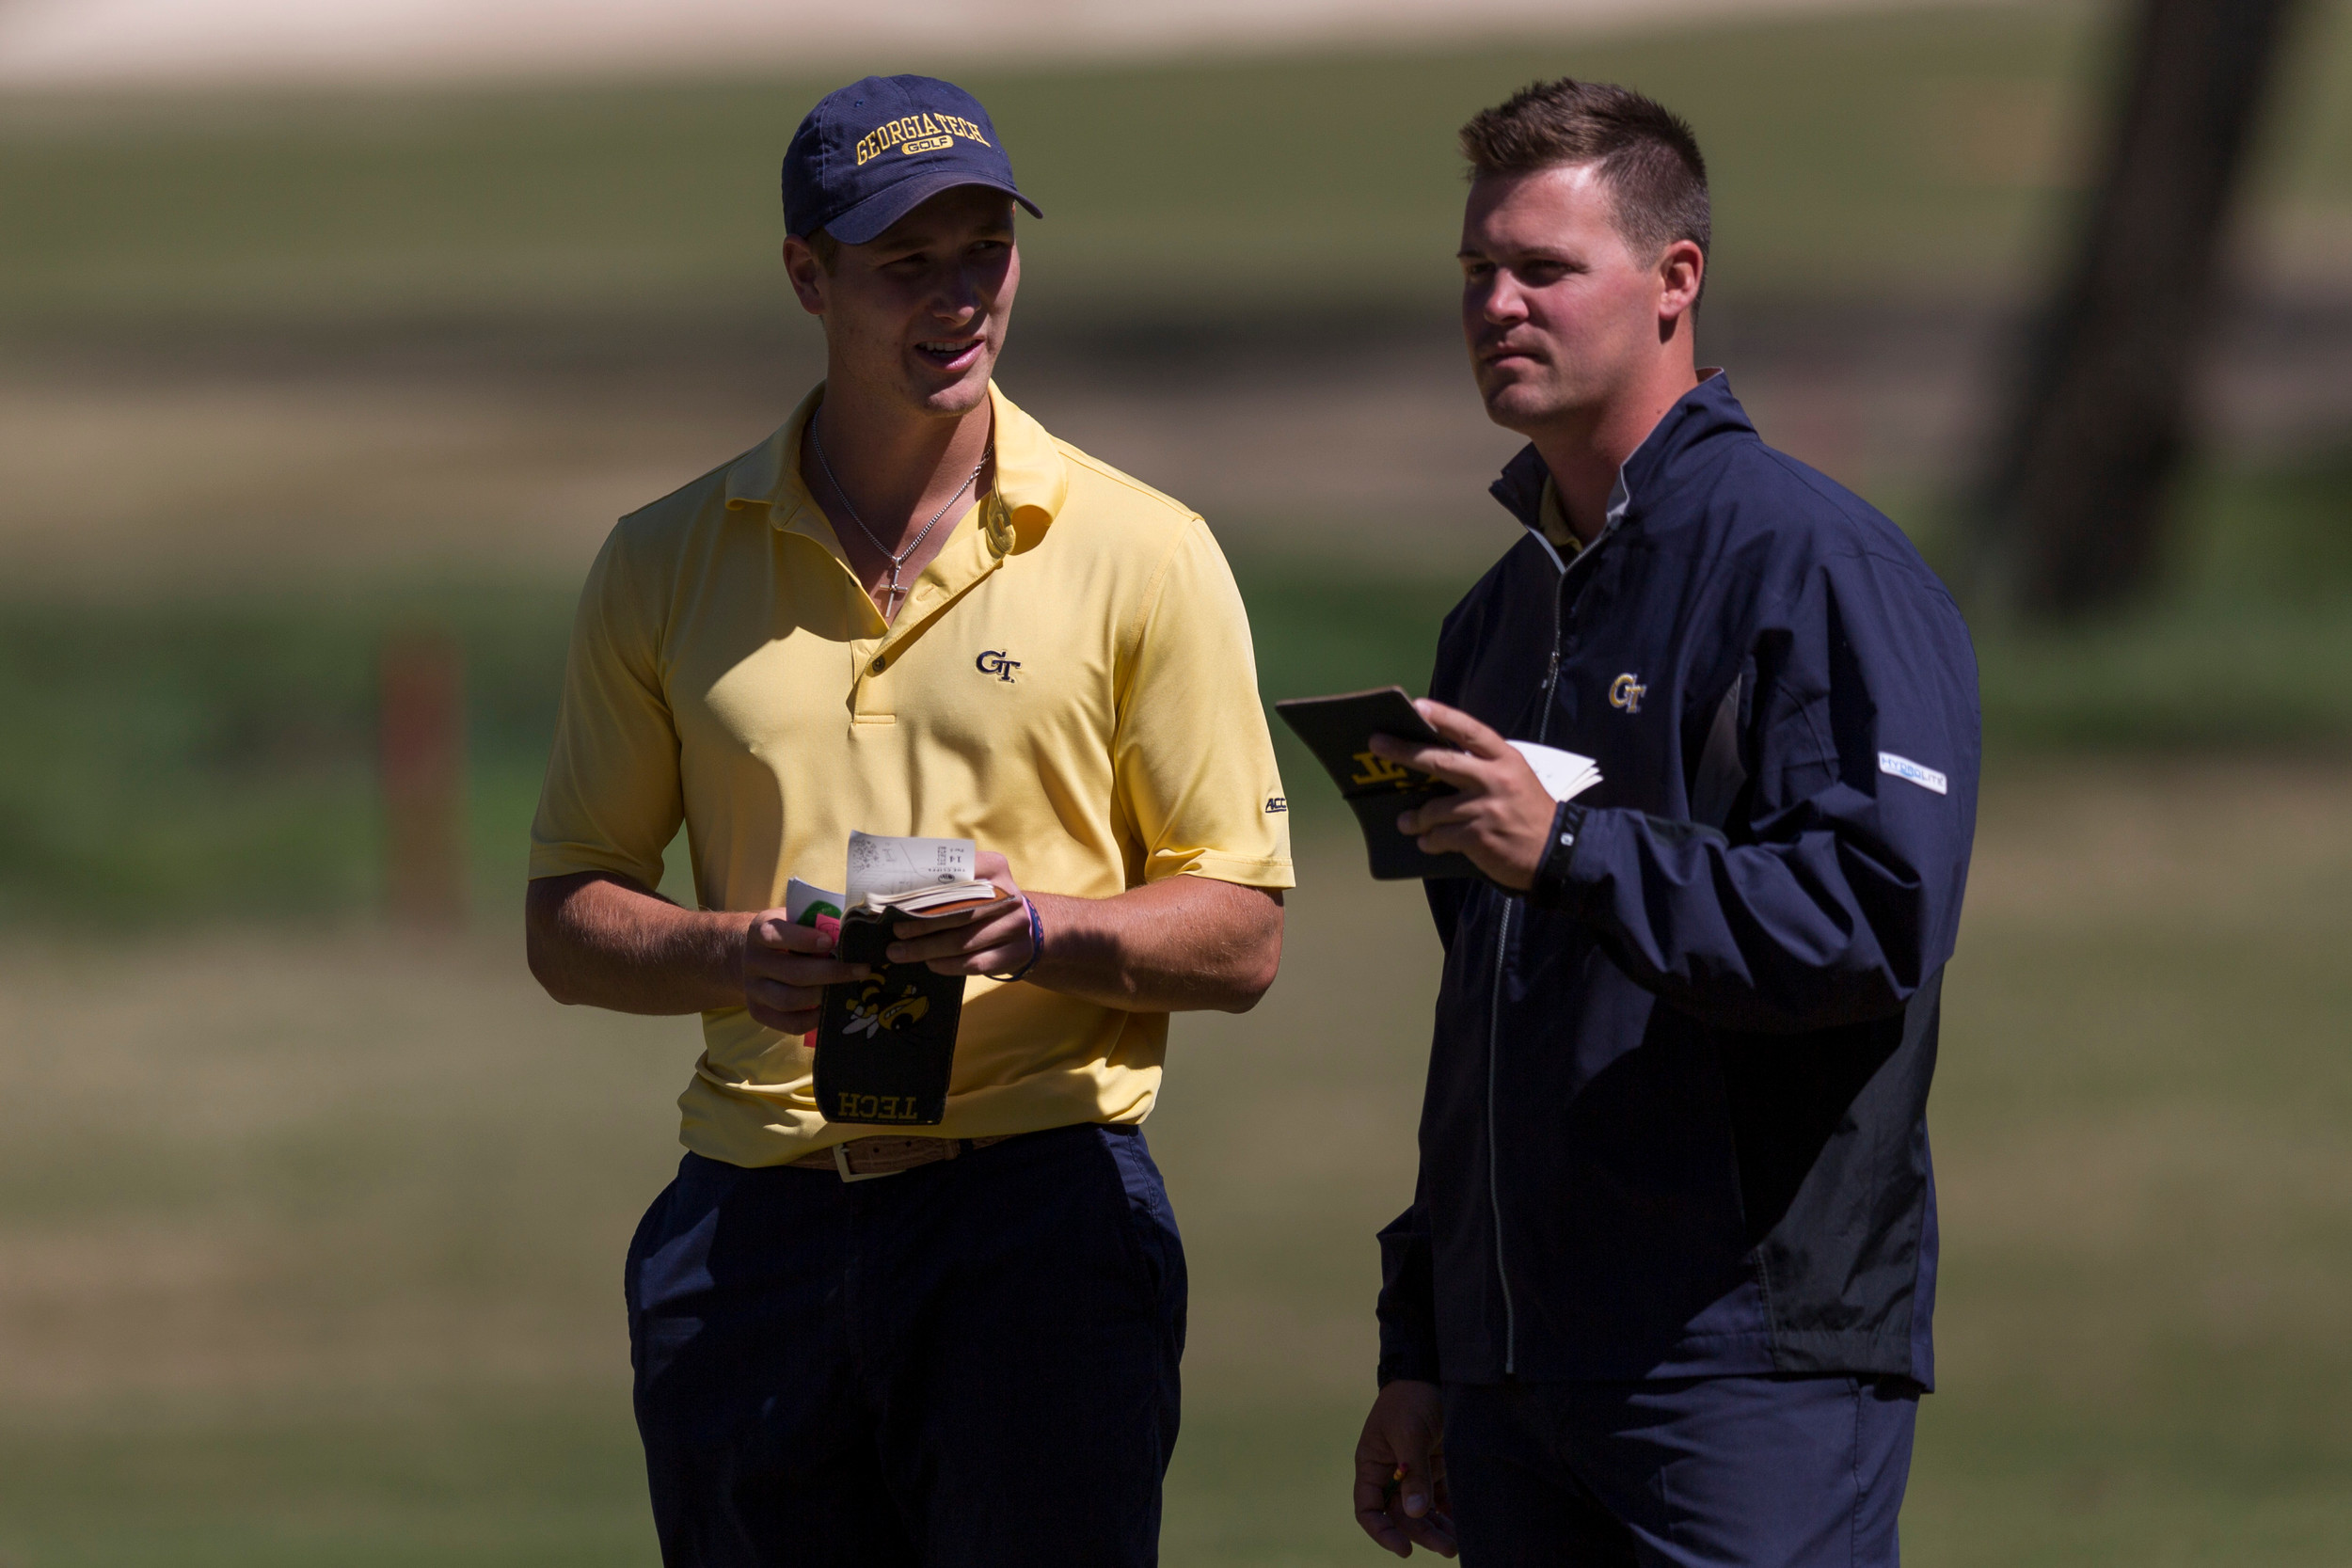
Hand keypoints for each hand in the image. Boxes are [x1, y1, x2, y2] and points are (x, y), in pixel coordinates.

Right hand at [741, 910, 870, 1035]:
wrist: (758, 957)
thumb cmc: (789, 934)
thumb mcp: (797, 921)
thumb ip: (818, 925)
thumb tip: (854, 936)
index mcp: (759, 931)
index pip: (775, 935)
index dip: (804, 939)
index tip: (831, 942)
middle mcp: (752, 961)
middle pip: (792, 973)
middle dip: (831, 973)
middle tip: (861, 971)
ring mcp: (753, 989)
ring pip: (789, 1000)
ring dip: (823, 997)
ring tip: (847, 990)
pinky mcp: (759, 1013)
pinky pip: (789, 1023)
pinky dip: (815, 1019)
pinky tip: (832, 1009)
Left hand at [883, 851, 1035, 976]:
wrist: (1019, 925)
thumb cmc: (981, 901)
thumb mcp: (968, 883)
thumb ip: (942, 883)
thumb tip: (897, 892)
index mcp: (994, 867)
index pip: (955, 876)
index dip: (925, 889)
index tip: (897, 900)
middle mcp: (1010, 895)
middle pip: (958, 912)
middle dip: (921, 925)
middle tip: (896, 933)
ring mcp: (1017, 925)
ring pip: (964, 941)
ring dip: (927, 949)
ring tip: (900, 953)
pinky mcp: (1018, 952)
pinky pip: (976, 963)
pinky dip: (949, 965)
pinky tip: (931, 964)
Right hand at [1354, 1379, 1454, 1558]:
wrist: (1432, 1372)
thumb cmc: (1410, 1398)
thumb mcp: (1408, 1432)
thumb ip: (1413, 1472)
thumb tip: (1416, 1512)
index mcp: (1373, 1465)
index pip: (1369, 1509)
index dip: (1383, 1532)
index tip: (1404, 1548)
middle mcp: (1391, 1474)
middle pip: (1401, 1515)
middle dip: (1423, 1533)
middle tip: (1448, 1548)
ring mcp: (1414, 1472)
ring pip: (1422, 1511)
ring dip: (1438, 1528)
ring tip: (1457, 1544)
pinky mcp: (1436, 1468)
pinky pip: (1439, 1499)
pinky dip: (1449, 1513)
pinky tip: (1463, 1525)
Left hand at [1371, 699, 1556, 890]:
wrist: (1558, 852)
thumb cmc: (1530, 813)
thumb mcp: (1515, 778)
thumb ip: (1482, 768)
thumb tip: (1435, 762)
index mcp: (1505, 759)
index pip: (1470, 730)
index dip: (1442, 716)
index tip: (1416, 705)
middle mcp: (1495, 779)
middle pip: (1441, 761)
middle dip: (1405, 752)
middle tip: (1378, 744)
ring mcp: (1486, 808)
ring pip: (1434, 807)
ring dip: (1415, 817)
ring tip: (1406, 822)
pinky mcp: (1479, 837)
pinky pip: (1441, 836)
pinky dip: (1430, 840)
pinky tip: (1427, 843)